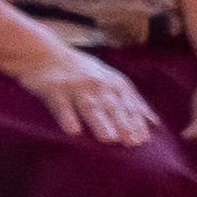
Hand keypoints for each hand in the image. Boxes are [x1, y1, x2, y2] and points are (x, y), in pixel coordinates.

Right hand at [21, 45, 158, 144]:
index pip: (129, 103)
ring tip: (109, 139)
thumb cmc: (79, 71)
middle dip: (123, 123)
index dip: (136, 121)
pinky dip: (67, 117)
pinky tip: (73, 131)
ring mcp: (75, 86)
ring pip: (90, 106)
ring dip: (100, 122)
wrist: (42, 54)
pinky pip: (61, 106)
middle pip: (112, 106)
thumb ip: (130, 99)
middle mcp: (97, 83)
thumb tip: (155, 123)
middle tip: (132, 143)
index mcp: (113, 82)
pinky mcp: (54, 89)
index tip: (144, 140)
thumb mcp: (109, 79)